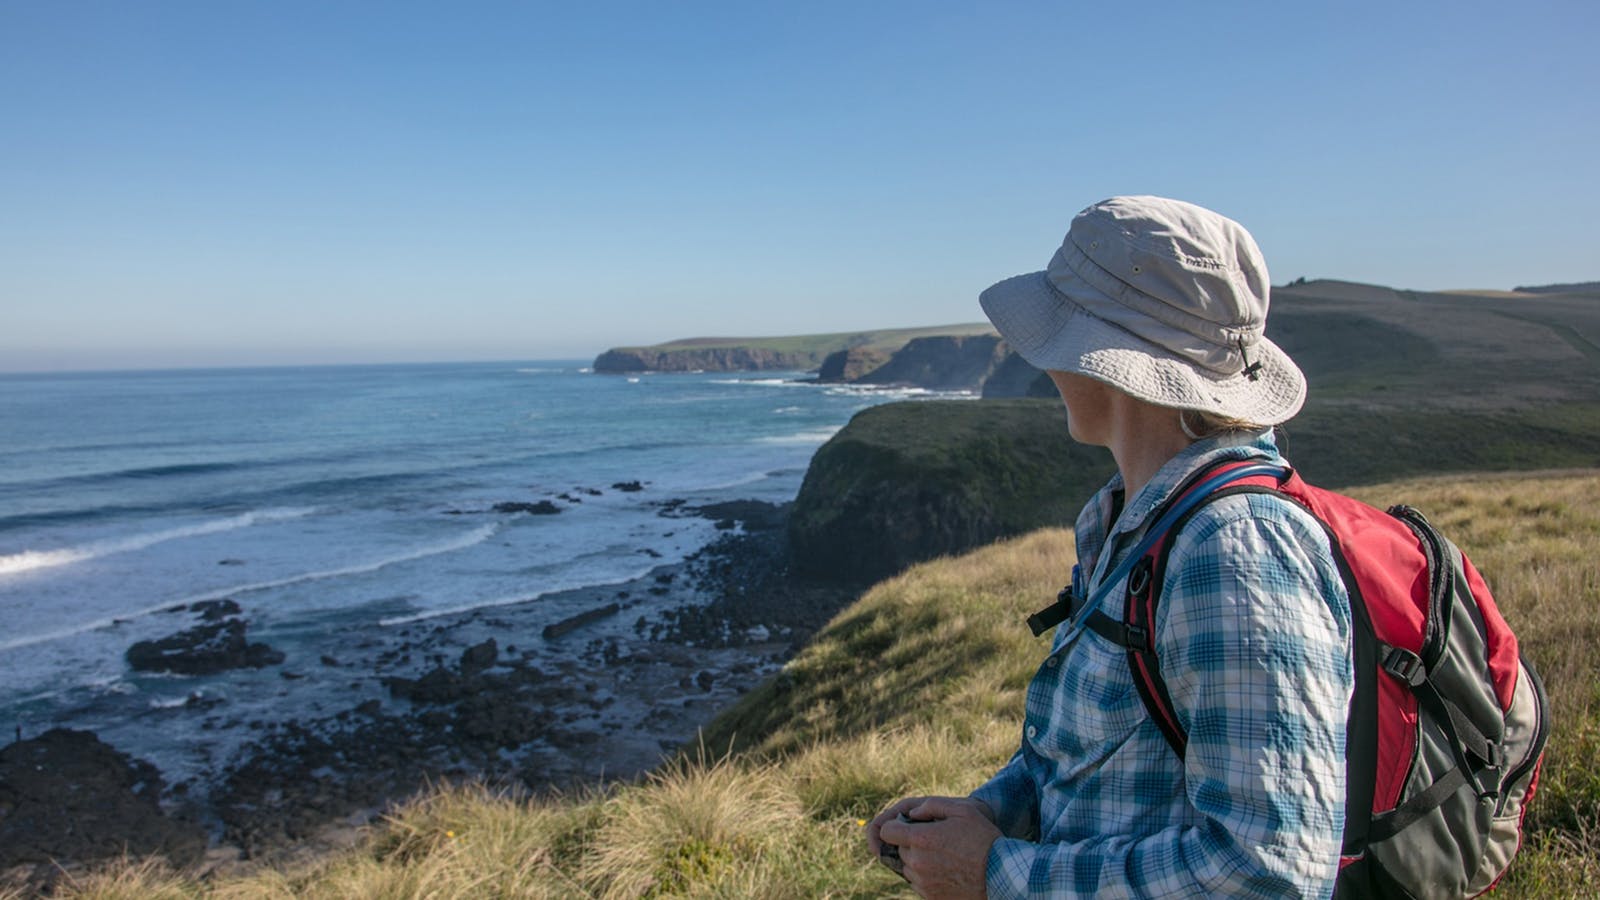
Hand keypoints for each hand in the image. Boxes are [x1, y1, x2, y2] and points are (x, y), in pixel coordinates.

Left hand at [872, 796, 999, 898]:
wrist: (1001, 874)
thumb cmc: (984, 839)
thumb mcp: (962, 810)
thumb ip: (932, 806)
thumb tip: (912, 813)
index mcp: (921, 839)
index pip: (886, 832)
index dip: (895, 826)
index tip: (908, 826)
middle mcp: (917, 863)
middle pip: (899, 850)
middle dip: (911, 843)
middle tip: (936, 841)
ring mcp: (923, 883)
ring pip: (909, 868)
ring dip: (919, 861)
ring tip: (944, 856)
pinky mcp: (931, 897)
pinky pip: (919, 884)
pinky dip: (927, 877)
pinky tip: (947, 871)